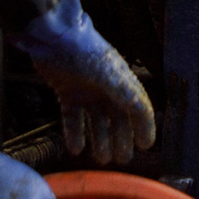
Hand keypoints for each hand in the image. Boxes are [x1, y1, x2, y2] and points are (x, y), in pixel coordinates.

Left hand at [15, 0, 155, 165]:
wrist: (52, 38)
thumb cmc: (85, 52)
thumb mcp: (109, 75)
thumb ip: (126, 94)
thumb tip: (143, 112)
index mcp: (122, 82)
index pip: (139, 108)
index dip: (145, 127)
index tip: (146, 146)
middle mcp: (106, 88)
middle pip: (118, 119)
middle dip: (121, 139)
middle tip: (122, 160)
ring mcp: (86, 91)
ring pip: (96, 122)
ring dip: (100, 140)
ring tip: (101, 159)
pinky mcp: (66, 92)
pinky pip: (73, 118)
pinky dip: (75, 133)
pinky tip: (76, 149)